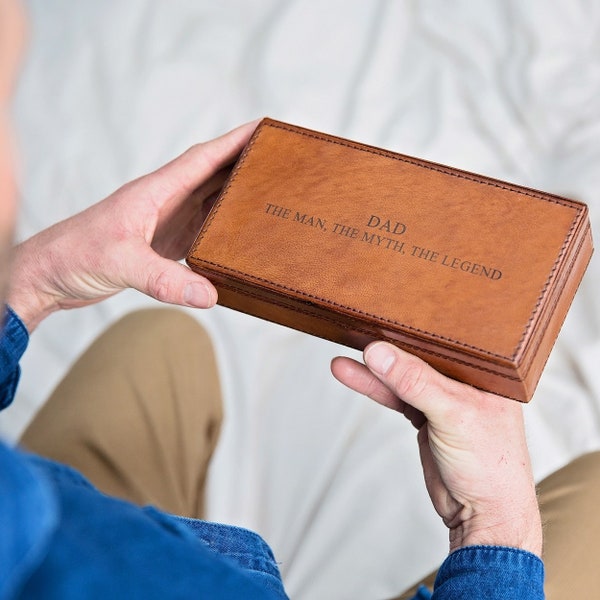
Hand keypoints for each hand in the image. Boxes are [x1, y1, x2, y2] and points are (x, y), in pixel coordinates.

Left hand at [7, 120, 257, 330]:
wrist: (48, 275)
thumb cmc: (73, 255)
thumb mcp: (121, 263)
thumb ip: (164, 280)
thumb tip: (210, 294)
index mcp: (155, 192)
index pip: (202, 159)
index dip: (234, 142)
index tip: (262, 128)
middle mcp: (164, 202)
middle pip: (212, 176)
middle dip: (245, 166)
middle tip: (278, 162)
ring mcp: (164, 223)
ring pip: (209, 203)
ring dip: (236, 198)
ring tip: (268, 195)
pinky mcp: (162, 245)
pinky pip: (201, 233)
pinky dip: (222, 232)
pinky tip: (238, 237)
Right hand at [331, 342, 541, 555]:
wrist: (483, 516)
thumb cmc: (491, 467)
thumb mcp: (453, 415)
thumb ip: (415, 382)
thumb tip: (378, 353)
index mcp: (488, 371)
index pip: (450, 340)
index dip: (420, 326)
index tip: (386, 315)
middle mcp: (466, 381)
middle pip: (422, 355)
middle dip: (391, 346)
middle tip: (359, 330)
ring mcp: (445, 399)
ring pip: (403, 377)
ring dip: (374, 371)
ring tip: (344, 358)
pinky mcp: (427, 416)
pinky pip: (396, 396)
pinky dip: (375, 388)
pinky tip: (353, 375)